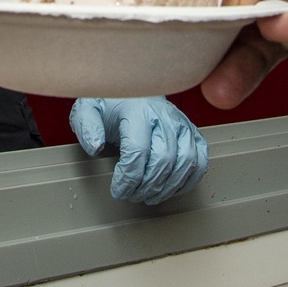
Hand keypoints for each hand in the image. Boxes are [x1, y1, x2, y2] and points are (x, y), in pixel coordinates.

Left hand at [70, 97, 208, 204]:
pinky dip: (188, 180)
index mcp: (137, 109)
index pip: (138, 150)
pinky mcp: (192, 132)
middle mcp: (164, 115)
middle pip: (163, 159)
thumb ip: (87, 127)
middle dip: (146, 186)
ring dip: (167, 187)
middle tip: (131, 196)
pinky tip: (171, 188)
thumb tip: (95, 146)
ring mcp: (181, 124)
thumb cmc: (111, 104)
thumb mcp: (88, 109)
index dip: (128, 178)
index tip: (117, 190)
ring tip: (149, 196)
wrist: (132, 90)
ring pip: (186, 162)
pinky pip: (200, 160)